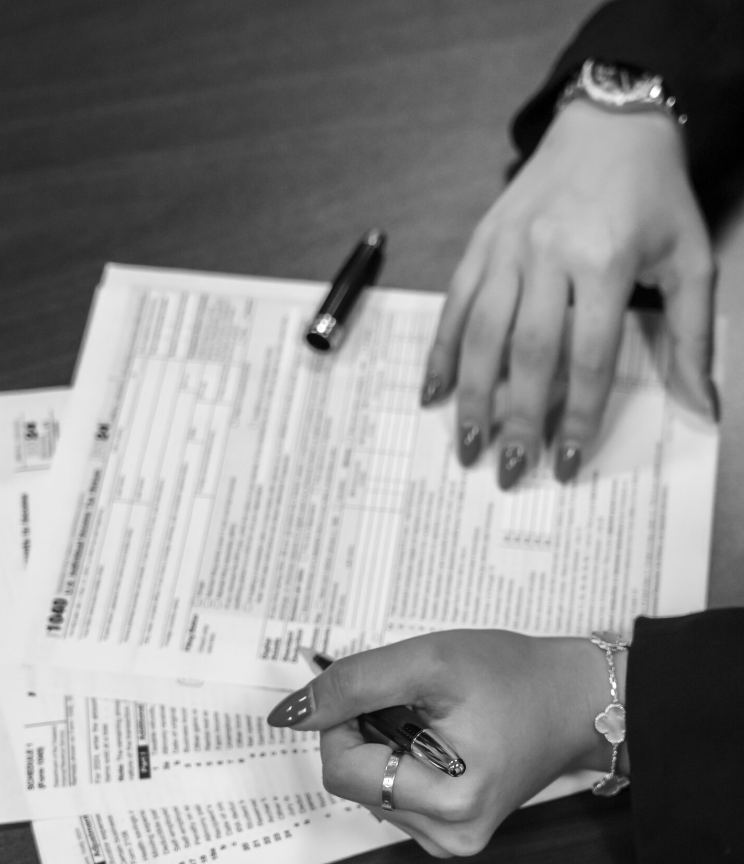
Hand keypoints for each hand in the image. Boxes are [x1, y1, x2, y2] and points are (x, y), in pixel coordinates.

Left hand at [268, 632, 625, 857]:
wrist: (575, 699)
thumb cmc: (513, 676)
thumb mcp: (429, 661)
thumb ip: (355, 684)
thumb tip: (288, 714)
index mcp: (447, 803)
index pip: (342, 769)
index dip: (342, 719)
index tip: (375, 687)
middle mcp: (447, 837)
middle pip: (354, 780)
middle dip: (367, 730)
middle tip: (414, 699)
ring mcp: (450, 840)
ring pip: (370, 786)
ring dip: (384, 743)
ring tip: (435, 717)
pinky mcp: (452, 831)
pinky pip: (394, 794)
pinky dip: (400, 758)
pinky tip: (439, 736)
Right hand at [421, 100, 716, 487]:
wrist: (609, 123)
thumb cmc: (653, 196)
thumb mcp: (690, 258)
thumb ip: (693, 337)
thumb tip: (702, 408)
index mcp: (606, 259)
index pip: (587, 356)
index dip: (575, 415)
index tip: (567, 461)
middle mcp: (549, 254)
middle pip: (527, 353)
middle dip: (516, 418)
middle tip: (509, 470)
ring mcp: (507, 247)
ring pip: (482, 333)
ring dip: (471, 396)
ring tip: (466, 445)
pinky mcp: (480, 242)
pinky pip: (453, 305)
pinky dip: (440, 351)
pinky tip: (433, 393)